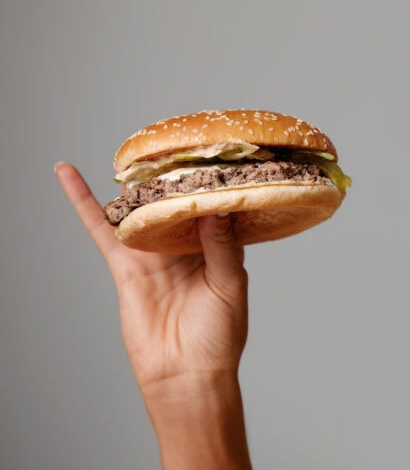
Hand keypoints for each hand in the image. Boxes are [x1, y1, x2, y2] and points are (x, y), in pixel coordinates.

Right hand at [56, 162, 250, 467]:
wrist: (188, 376)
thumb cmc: (219, 338)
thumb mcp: (231, 286)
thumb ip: (223, 246)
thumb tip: (216, 207)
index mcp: (217, 247)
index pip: (212, 204)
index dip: (213, 180)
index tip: (218, 150)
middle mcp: (185, 247)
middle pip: (173, 201)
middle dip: (172, 175)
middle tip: (170, 141)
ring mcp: (154, 254)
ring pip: (138, 210)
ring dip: (130, 183)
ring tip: (128, 149)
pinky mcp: (125, 266)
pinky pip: (102, 230)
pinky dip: (84, 202)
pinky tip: (69, 175)